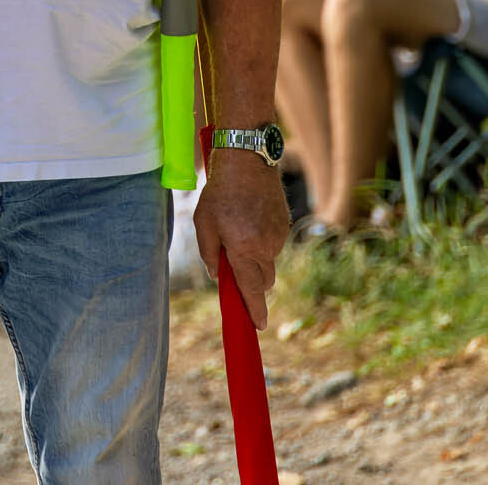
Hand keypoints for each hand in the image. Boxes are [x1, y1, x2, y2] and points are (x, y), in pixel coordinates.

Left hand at [194, 149, 289, 329]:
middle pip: (263, 280)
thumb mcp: (204, 222)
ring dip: (255, 257)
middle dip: (251, 281)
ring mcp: (278, 236)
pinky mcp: (284, 225)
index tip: (259, 326)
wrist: (248, 160)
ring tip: (237, 229)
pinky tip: (249, 220)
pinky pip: (273, 244)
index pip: (251, 289)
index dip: (255, 310)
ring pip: (268, 261)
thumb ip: (209, 254)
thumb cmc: (220, 192)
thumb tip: (217, 275)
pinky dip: (262, 241)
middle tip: (233, 265)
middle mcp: (266, 246)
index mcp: (244, 249)